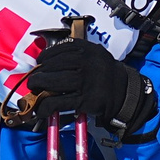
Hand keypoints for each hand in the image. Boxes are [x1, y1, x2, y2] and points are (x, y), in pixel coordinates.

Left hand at [15, 36, 154, 133]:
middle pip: (52, 66)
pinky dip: (45, 107)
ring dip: (38, 87)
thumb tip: (48, 58)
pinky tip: (42, 110)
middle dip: (39, 74)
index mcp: (87, 50)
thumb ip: (76, 52)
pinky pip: (57, 102)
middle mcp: (85, 63)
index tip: (41, 62)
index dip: (45, 56)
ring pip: (52, 82)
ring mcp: (84, 82)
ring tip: (34, 90)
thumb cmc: (105, 73)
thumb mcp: (95, 54)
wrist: (124, 92)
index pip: (59, 49)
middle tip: (34, 80)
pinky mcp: (83, 100)